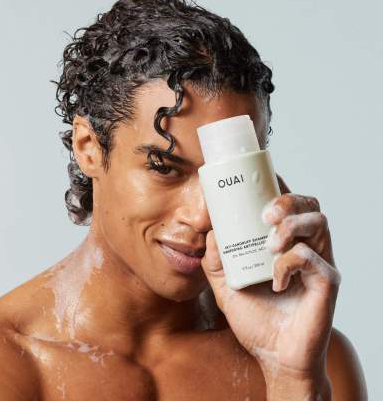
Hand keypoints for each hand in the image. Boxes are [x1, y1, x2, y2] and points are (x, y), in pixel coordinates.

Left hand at [201, 174, 340, 389]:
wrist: (274, 356)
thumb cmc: (256, 318)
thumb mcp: (226, 286)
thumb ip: (216, 261)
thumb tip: (210, 232)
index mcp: (285, 243)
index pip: (289, 205)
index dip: (279, 187)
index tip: (259, 181)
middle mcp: (306, 247)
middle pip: (309, 205)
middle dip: (288, 200)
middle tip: (266, 214)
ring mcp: (319, 263)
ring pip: (319, 222)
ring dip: (292, 225)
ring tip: (271, 243)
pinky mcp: (327, 282)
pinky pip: (314, 258)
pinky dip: (290, 262)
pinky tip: (276, 280)